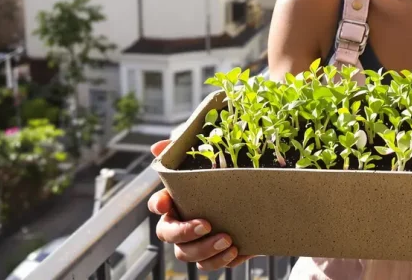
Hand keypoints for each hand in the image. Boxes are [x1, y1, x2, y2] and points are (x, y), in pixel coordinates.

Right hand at [147, 140, 254, 270]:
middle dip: (185, 232)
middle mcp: (180, 224)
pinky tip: (235, 251)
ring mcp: (195, 242)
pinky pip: (209, 264)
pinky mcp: (213, 254)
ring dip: (205, 250)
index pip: (156, 204)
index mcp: (175, 202)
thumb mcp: (205, 159)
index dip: (157, 204)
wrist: (254, 198)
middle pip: (169, 235)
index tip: (164, 203)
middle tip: (206, 225)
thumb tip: (156, 147)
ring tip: (227, 240)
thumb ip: (180, 150)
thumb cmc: (222, 176)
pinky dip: (220, 261)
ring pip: (187, 254)